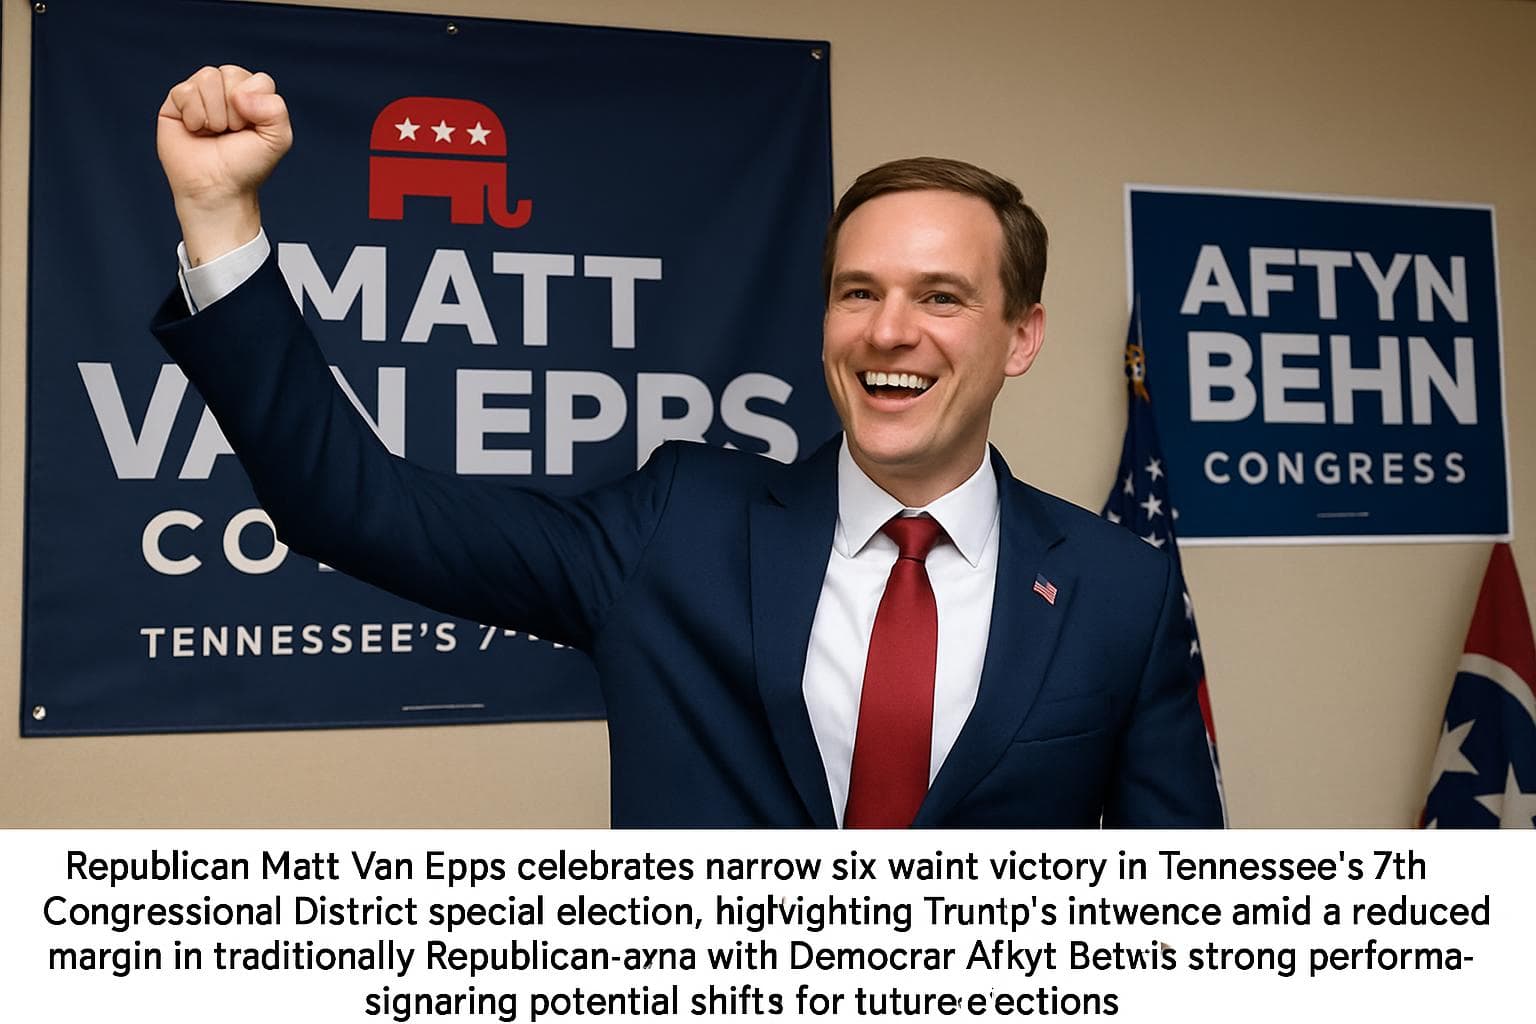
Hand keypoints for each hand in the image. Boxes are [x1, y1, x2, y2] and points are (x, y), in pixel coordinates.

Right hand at [157, 65, 292, 264]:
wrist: (216, 189)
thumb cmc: (246, 166)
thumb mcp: (277, 140)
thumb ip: (276, 110)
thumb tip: (239, 94)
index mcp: (253, 96)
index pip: (259, 80)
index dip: (256, 106)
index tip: (250, 130)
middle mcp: (227, 90)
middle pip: (231, 73)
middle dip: (234, 110)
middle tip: (231, 132)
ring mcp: (200, 94)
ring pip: (207, 77)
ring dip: (214, 113)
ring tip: (214, 132)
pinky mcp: (176, 102)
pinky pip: (184, 90)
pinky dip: (193, 114)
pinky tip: (195, 130)